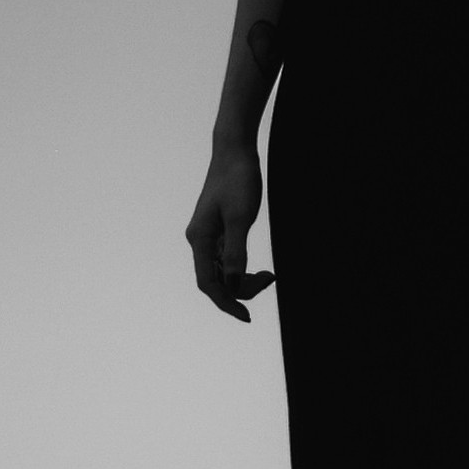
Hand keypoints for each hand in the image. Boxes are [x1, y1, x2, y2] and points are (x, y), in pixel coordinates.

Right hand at [187, 139, 278, 319]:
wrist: (235, 151)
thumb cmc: (238, 180)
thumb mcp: (241, 218)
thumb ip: (235, 252)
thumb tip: (231, 284)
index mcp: (199, 239)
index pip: (208, 283)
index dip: (226, 303)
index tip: (247, 317)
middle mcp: (199, 240)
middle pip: (215, 280)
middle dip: (240, 290)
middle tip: (270, 281)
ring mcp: (207, 236)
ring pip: (221, 272)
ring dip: (242, 280)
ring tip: (268, 276)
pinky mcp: (218, 230)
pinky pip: (226, 260)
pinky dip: (241, 269)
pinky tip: (259, 271)